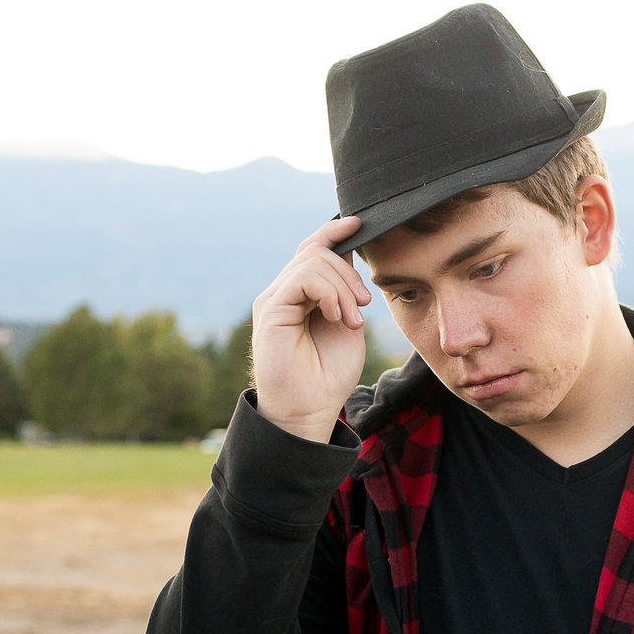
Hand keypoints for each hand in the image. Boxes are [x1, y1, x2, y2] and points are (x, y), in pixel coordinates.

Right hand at [250, 215, 371, 441]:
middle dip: (349, 271)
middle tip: (363, 306)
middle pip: (315, 250)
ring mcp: (274, 299)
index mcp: (301, 295)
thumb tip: (350, 251)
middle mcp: (283, 293)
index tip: (360, 224)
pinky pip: (303, 278)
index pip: (313, 249)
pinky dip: (328, 292)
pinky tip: (337, 316)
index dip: (334, 231)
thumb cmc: (329, 374)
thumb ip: (345, 290)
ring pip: (312, 261)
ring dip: (343, 287)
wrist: (309, 409)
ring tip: (352, 320)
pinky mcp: (270, 309)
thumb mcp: (347, 322)